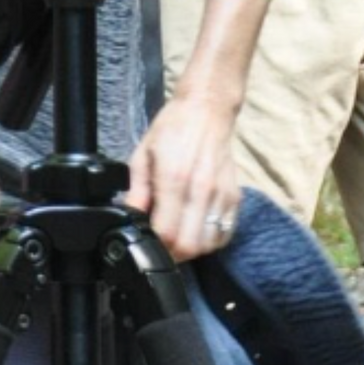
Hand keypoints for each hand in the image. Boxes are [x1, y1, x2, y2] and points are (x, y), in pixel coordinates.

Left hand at [126, 94, 238, 261]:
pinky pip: (224, 234)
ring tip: (176, 237)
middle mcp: (201, 190)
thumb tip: (129, 217)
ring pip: (208, 245)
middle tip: (159, 245)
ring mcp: (221, 196)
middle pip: (189, 246)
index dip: (154, 245)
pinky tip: (195, 231)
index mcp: (174, 179)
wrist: (206, 111)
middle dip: (171, 253)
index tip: (145, 241)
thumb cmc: (172, 129)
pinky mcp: (235, 198)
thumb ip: (137, 191)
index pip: (167, 232)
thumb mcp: (143, 155)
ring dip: (191, 249)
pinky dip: (209, 241)